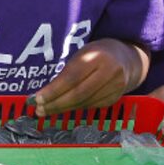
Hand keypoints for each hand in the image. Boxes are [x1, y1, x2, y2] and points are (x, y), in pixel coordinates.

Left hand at [29, 39, 146, 115]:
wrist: (126, 59)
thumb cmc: (96, 54)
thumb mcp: (83, 54)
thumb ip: (67, 71)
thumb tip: (44, 93)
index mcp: (97, 56)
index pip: (71, 78)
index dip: (53, 91)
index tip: (37, 99)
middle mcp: (109, 72)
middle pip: (78, 94)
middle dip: (55, 104)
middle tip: (39, 109)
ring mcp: (115, 86)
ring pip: (84, 103)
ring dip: (63, 109)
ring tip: (46, 111)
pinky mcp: (116, 98)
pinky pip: (91, 106)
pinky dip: (75, 108)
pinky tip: (63, 108)